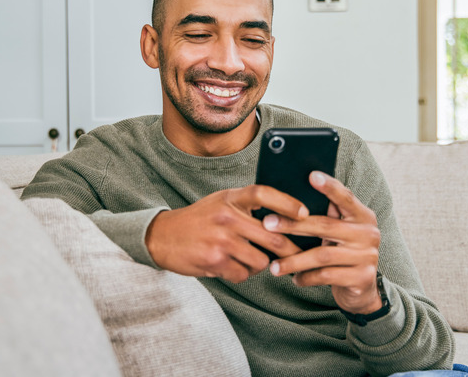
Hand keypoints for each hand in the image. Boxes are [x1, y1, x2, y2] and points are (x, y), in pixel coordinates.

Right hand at [145, 185, 307, 282]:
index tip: (305, 213)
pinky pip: (242, 274)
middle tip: (300, 256)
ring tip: (247, 259)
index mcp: (230, 198)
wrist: (162, 236)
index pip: (263, 193)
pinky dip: (240, 274)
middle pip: (272, 235)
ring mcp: (221, 239)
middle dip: (290, 250)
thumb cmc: (200, 219)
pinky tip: (229, 266)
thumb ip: (247, 205)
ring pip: (260, 260)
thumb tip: (285, 216)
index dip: (287, 203)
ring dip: (260, 265)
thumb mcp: (221, 201)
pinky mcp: (214, 260)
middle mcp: (227, 216)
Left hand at [264, 171, 382, 314]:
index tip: (311, 175)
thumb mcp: (339, 233)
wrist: (362, 289)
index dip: (329, 187)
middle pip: (326, 226)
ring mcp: (367, 256)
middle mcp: (369, 233)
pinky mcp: (362, 278)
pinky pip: (326, 276)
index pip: (346, 197)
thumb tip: (290, 199)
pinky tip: (295, 278)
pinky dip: (307, 277)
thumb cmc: (342, 253)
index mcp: (363, 216)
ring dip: (294, 260)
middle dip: (293, 225)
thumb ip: (327, 217)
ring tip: (274, 266)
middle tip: (268, 224)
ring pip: (323, 255)